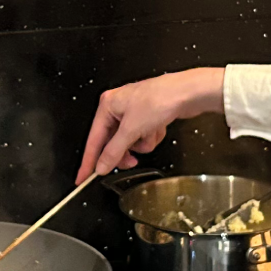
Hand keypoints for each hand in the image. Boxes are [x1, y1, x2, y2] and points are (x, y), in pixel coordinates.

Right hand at [76, 67, 224, 180]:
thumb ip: (114, 151)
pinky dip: (151, 136)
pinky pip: (143, 136)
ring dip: (142, 143)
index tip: (82, 177)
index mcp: (108, 105)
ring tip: (150, 135)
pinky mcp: (148, 116)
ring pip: (130, 141)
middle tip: (130, 162)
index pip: (93, 140)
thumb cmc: (159, 99)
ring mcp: (134, 112)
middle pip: (112, 142)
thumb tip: (101, 166)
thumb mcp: (131, 130)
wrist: (188, 92)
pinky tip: (159, 128)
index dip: (89, 161)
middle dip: (125, 151)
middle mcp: (118, 107)